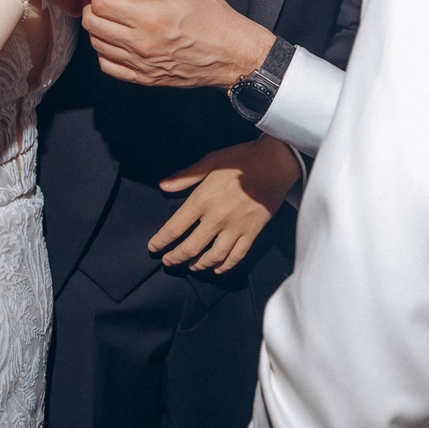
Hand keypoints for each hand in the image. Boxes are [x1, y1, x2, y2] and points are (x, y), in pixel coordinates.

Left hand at [82, 0, 272, 88]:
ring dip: (100, 27)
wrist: (233, 54)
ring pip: (96, 44)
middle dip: (94, 5)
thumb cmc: (213, 18)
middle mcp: (142, 43)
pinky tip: (118, 39)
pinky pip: (108, 65)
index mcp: (151, 17)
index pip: (102, 1)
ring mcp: (141, 64)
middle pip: (93, 22)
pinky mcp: (144, 78)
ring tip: (115, 17)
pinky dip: (106, 50)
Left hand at [150, 136, 299, 272]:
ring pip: (213, 257)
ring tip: (191, 266)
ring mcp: (236, 228)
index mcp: (203, 200)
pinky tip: (217, 268)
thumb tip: (163, 185)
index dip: (161, 241)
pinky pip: (236, 256)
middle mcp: (217, 218)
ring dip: (198, 265)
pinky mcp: (252, 232)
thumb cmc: (241, 159)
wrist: (275, 162)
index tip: (153, 247)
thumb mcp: (210, 161)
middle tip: (167, 261)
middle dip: (175, 258)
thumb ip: (185, 176)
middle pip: (190, 248)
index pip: (175, 228)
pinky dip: (225, 266)